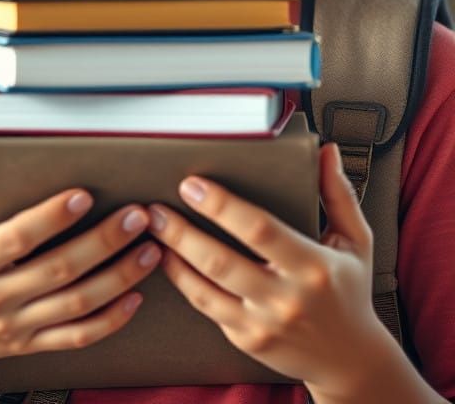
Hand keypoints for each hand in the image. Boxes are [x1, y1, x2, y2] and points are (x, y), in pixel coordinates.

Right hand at [0, 146, 160, 380]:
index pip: (16, 239)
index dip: (51, 218)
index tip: (84, 195)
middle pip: (58, 270)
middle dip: (103, 242)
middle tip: (138, 215)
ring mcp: (15, 327)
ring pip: (76, 304)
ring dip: (119, 277)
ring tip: (150, 249)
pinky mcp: (32, 344)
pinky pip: (77, 337)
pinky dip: (110, 320)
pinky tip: (136, 297)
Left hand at [149, 142, 382, 395]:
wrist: (350, 360)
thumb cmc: (349, 292)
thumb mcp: (356, 241)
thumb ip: (338, 194)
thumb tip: (326, 151)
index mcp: (313, 266)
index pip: (259, 230)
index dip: (221, 206)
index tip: (193, 185)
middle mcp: (286, 299)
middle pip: (221, 261)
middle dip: (182, 232)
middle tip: (155, 207)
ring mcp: (263, 324)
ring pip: (206, 288)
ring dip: (174, 256)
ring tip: (154, 229)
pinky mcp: (247, 340)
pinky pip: (207, 307)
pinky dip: (184, 282)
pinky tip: (170, 259)